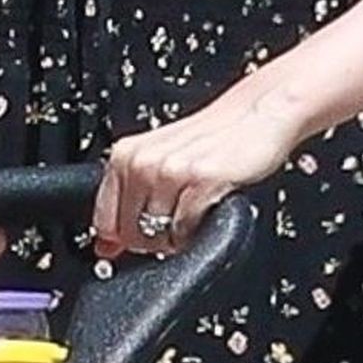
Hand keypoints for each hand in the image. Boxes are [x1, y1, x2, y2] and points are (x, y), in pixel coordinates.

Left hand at [91, 83, 303, 259]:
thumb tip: (106, 248)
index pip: (104, 222)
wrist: (258, 114)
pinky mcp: (200, 180)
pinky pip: (186, 231)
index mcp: (125, 155)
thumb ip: (128, 203)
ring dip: (178, 237)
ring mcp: (169, 170)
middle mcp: (141, 161)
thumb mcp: (161, 164)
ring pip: (158, 237)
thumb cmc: (212, 139)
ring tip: (195, 209)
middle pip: (131, 235)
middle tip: (178, 218)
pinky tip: (208, 208)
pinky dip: (197, 231)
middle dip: (154, 240)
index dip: (123, 239)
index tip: (143, 234)